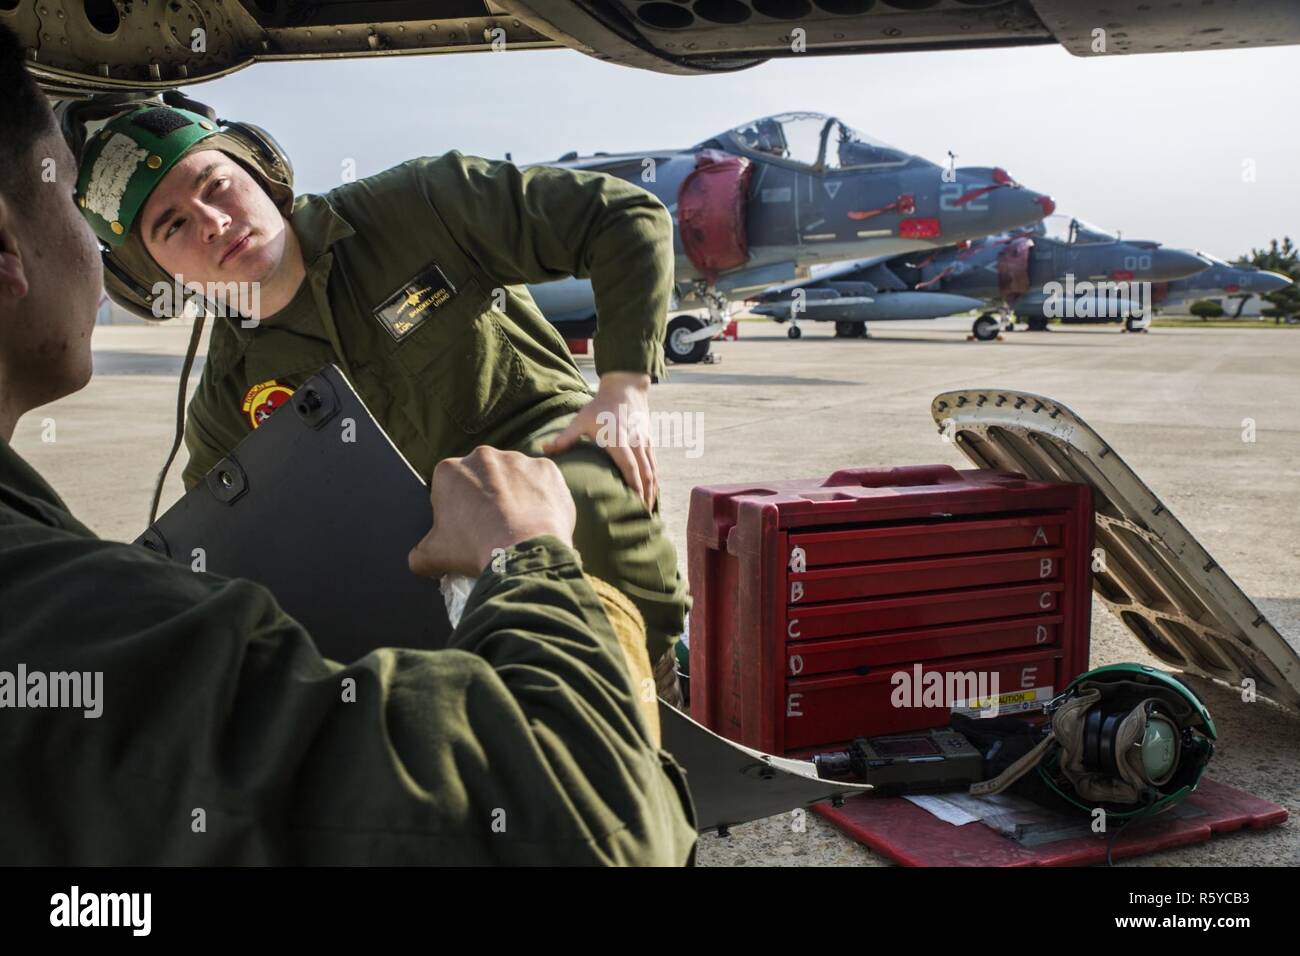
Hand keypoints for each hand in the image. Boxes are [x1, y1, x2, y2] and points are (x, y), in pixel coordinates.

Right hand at [408, 446, 576, 577]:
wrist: (523, 553)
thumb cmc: (474, 549)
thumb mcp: (433, 556)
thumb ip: (420, 554)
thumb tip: (419, 560)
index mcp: (449, 470)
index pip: (450, 487)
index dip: (457, 510)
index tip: (467, 528)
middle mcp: (483, 456)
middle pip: (483, 477)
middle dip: (487, 498)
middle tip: (494, 526)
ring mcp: (518, 460)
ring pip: (514, 477)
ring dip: (515, 495)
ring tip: (519, 526)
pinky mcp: (547, 469)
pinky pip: (543, 482)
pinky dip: (542, 498)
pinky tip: (539, 520)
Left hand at [541, 371, 657, 509]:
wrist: (625, 387)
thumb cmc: (601, 405)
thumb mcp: (581, 419)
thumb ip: (565, 437)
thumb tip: (544, 449)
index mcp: (618, 440)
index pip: (630, 467)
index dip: (634, 486)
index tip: (635, 503)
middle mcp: (635, 443)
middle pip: (645, 473)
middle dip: (646, 495)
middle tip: (642, 515)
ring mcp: (644, 442)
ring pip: (652, 470)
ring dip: (652, 490)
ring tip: (649, 509)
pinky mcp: (648, 441)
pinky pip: (654, 463)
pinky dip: (654, 479)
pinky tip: (652, 491)